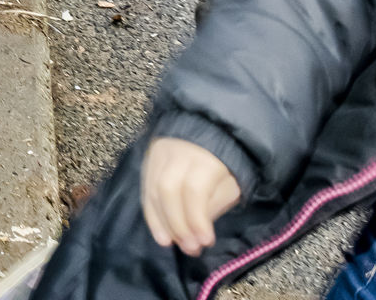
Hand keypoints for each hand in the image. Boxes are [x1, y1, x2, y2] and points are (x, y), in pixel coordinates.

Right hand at [141, 138, 240, 255]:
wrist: (209, 128)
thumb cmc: (224, 164)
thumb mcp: (230, 184)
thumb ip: (213, 205)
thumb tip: (196, 230)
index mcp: (205, 158)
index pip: (194, 190)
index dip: (197, 219)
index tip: (205, 242)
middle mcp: (178, 151)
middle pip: (167, 189)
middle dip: (177, 223)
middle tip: (188, 247)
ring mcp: (159, 151)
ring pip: (152, 188)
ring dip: (161, 221)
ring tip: (171, 243)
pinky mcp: (148, 155)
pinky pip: (145, 185)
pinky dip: (150, 210)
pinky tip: (159, 230)